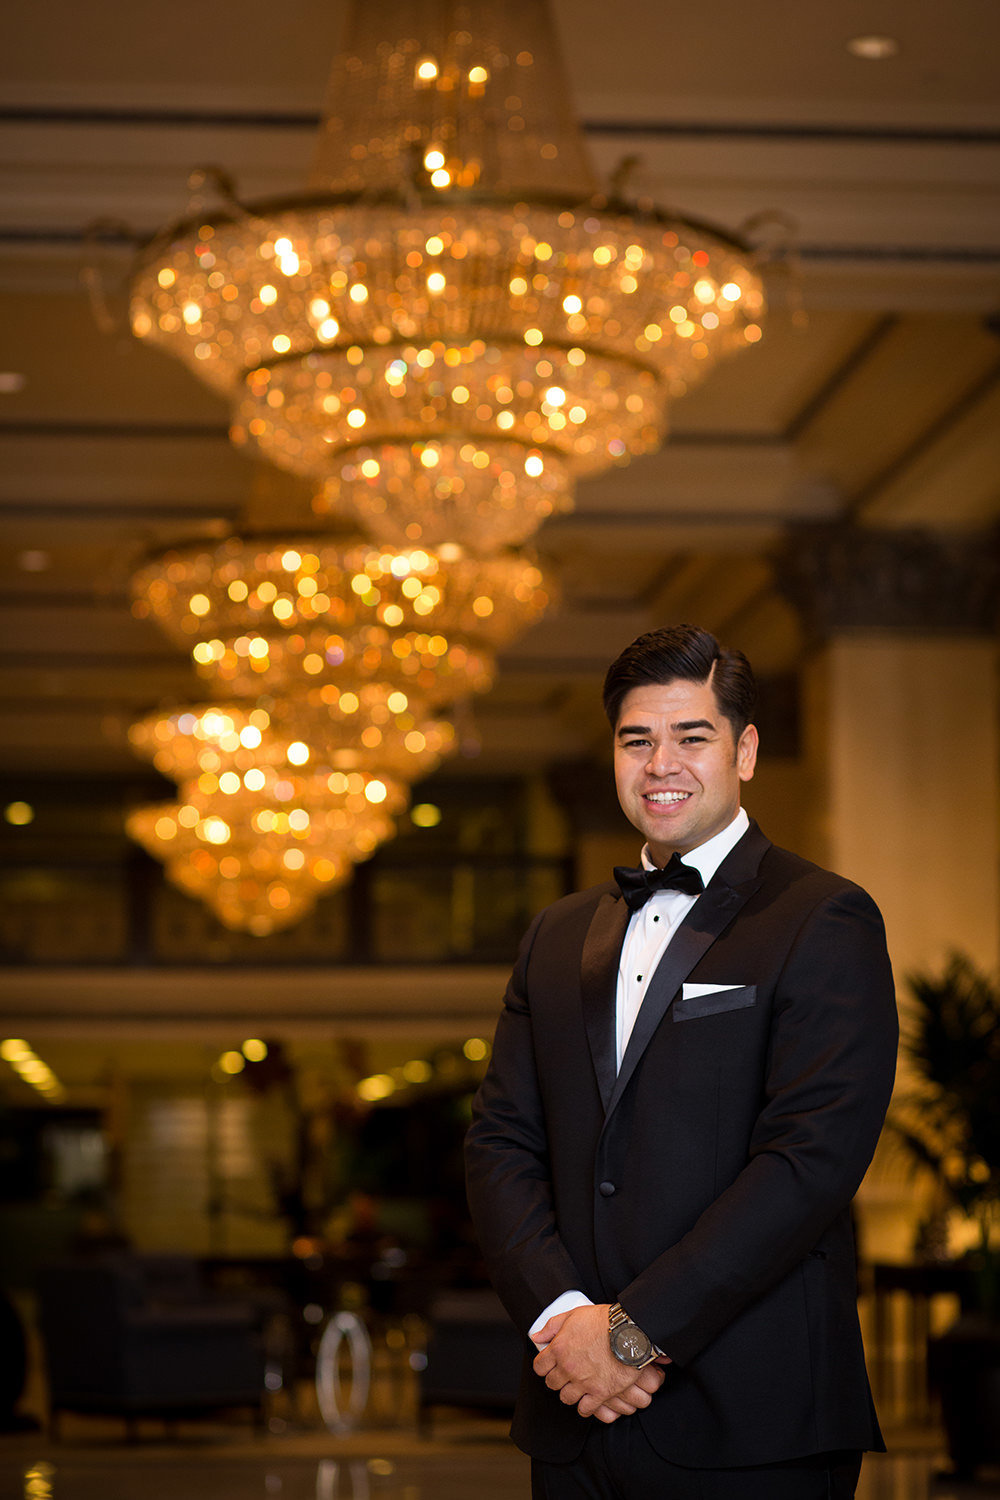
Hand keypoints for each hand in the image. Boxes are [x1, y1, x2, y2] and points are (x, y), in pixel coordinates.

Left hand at [531, 1304, 668, 1419]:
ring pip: (566, 1398)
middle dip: (556, 1379)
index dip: (544, 1366)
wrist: (630, 1332)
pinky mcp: (600, 1393)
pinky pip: (585, 1409)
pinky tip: (588, 1400)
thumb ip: (552, 1326)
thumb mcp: (574, 1315)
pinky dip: (585, 1407)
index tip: (549, 1365)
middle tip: (565, 1374)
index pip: (539, 1367)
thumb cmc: (603, 1321)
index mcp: (559, 1349)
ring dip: (569, 1393)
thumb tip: (537, 1337)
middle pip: (552, 1383)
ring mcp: (583, 1382)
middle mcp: (568, 1368)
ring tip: (577, 1386)